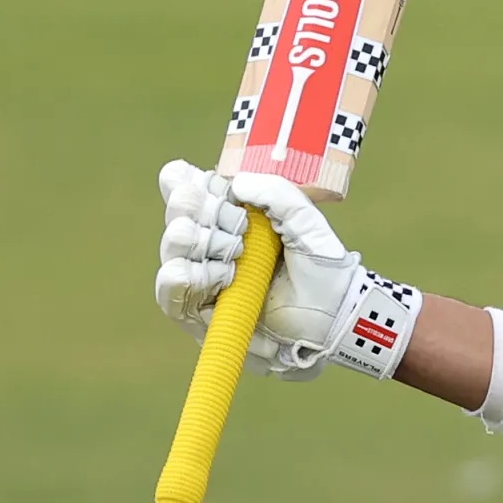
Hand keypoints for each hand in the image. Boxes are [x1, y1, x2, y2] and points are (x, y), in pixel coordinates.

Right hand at [155, 161, 363, 377]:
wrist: (332, 320)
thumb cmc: (323, 270)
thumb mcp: (307, 222)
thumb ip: (277, 193)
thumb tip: (236, 182)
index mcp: (232, 215)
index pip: (187, 188)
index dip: (188, 182)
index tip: (214, 186)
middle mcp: (210, 242)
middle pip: (177, 213)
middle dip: (202, 210)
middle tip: (240, 225)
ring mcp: (202, 276)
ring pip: (172, 247)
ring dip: (197, 241)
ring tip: (235, 251)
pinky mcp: (198, 310)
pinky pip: (170, 290)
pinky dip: (187, 276)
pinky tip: (220, 274)